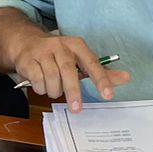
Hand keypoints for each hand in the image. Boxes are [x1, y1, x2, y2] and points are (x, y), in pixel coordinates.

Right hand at [10, 33, 130, 111]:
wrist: (26, 42)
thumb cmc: (59, 55)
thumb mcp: (80, 60)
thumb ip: (102, 72)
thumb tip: (126, 78)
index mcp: (77, 45)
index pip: (92, 63)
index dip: (101, 80)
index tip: (108, 95)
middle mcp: (60, 46)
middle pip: (68, 71)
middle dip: (73, 92)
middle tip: (76, 109)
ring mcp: (42, 52)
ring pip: (51, 77)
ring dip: (54, 90)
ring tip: (54, 90)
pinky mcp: (28, 59)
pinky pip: (37, 80)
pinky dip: (41, 88)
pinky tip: (42, 85)